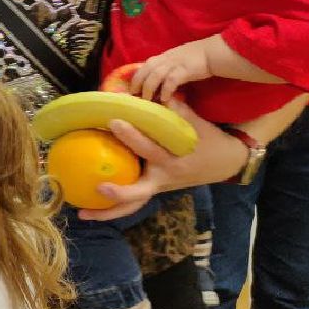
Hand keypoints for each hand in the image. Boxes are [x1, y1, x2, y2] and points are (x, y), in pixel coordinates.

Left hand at [78, 98, 247, 220]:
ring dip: (107, 213)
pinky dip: (111, 207)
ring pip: (132, 205)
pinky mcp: (153, 190)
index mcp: (174, 161)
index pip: (151, 149)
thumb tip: (160, 94)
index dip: (133, 137)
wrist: (227, 164)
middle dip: (120, 193)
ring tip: (81, 213)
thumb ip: (179, 112)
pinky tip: (88, 207)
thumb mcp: (200, 127)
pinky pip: (131, 202)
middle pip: (140, 193)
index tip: (115, 122)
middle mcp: (164, 179)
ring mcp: (158, 188)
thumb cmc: (210, 142)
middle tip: (98, 188)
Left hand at [130, 42, 210, 102]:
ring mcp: (175, 63)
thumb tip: (155, 83)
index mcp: (163, 57)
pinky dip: (166, 90)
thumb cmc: (196, 59)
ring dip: (149, 88)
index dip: (136, 77)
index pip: (144, 65)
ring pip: (155, 75)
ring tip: (147, 100)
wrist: (214, 53)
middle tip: (134, 96)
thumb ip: (166, 68)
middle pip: (146, 69)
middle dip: (138, 83)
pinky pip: (171, 81)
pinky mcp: (185, 70)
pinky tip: (164, 99)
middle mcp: (166, 59)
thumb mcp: (176, 61)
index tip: (131, 88)